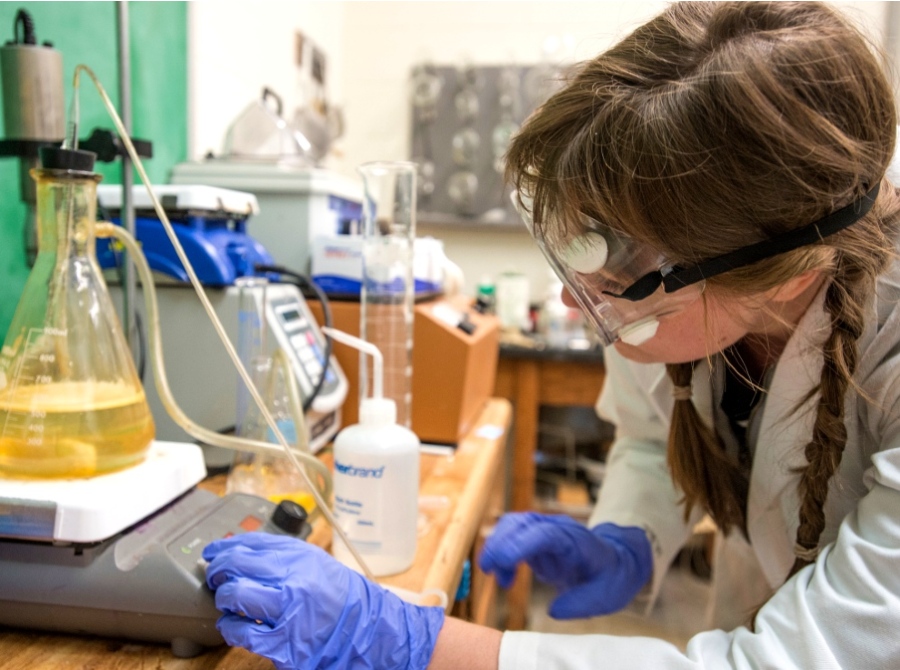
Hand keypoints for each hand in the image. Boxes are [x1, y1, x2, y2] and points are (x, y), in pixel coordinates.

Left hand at [203, 533, 444, 669]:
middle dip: (217, 572)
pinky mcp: (283, 645)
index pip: (250, 544)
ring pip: (234, 596)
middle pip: (236, 566)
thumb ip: (282, 556)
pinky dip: (231, 628)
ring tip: (227, 603)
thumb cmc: (342, 598)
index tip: (213, 553)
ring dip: (223, 600)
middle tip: (214, 578)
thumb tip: (241, 551)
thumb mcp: (315, 564)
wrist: (369, 632)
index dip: (223, 548)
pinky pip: (241, 633)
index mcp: (301, 557)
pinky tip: (235, 627)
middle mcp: (293, 580)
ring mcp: (288, 614)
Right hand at [478, 512, 651, 618]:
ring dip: (497, 547)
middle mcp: (557, 529)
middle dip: (500, 543)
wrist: (615, 562)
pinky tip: (505, 577)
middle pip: (522, 523)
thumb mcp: (605, 597)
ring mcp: (545, 530)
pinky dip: (501, 554)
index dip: (521, 544)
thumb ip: (581, 604)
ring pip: (512, 525)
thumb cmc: (610, 577)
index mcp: (576, 540)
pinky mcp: (535, 538)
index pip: (545, 534)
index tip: (502, 561)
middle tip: (489, 569)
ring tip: (497, 576)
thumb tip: (553, 611)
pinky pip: (511, 537)